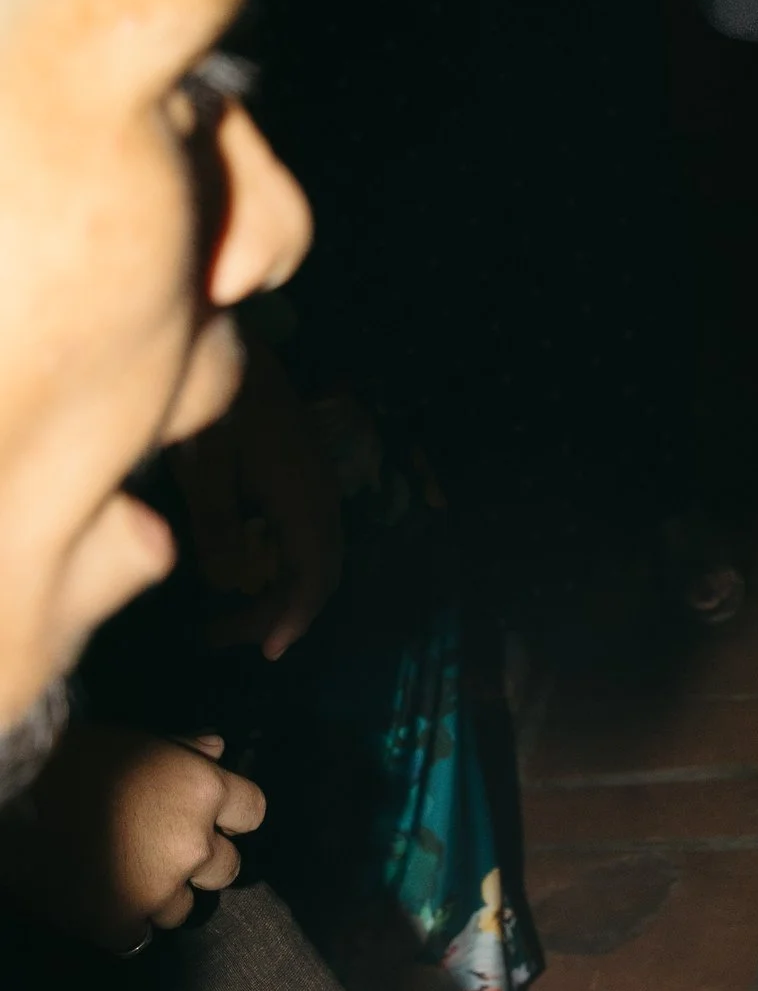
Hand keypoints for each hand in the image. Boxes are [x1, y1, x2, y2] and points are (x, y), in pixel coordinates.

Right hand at [0, 725, 265, 950]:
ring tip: (124, 878)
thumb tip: (219, 748)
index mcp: (205, 791)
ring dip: (161, 898)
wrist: (21, 795)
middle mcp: (194, 843)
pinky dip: (123, 926)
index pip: (253, 812)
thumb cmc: (81, 757)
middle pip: (226, 869)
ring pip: (182, 909)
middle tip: (163, 853)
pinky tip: (102, 904)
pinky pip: (137, 938)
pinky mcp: (120, 923)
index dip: (232, 818)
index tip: (215, 821)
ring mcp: (160, 889)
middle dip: (201, 864)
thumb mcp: (141, 742)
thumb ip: (185, 751)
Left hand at [174, 348, 341, 658]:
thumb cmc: (217, 397)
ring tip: (220, 615)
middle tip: (220, 638)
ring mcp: (311, 479)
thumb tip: (229, 584)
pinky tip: (232, 568)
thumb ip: (217, 524)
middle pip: (317, 568)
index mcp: (302, 491)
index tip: (269, 651)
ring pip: (309, 551)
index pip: (316, 571)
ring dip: (272, 587)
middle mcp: (318, 489)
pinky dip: (272, 562)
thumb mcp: (206, 462)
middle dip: (276, 611)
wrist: (236, 338)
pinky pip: (297, 531)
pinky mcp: (296, 472)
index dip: (296, 616)